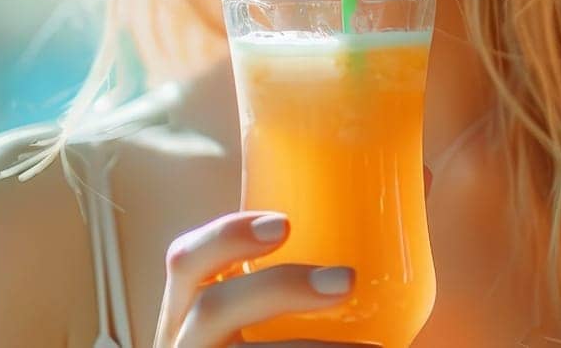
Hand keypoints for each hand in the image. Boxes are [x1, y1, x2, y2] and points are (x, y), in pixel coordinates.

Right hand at [151, 210, 370, 347]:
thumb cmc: (262, 341)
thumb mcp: (251, 318)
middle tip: (346, 279)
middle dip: (280, 287)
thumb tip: (374, 259)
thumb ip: (281, 294)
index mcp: (186, 313)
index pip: (187, 262)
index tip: (284, 224)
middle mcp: (186, 345)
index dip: (226, 236)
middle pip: (213, 309)